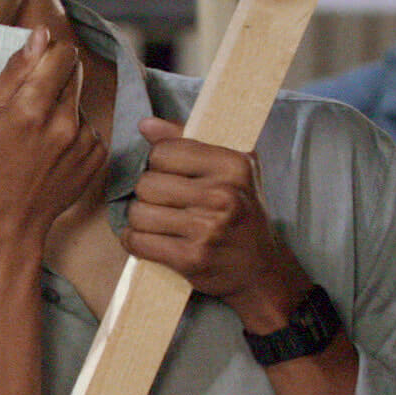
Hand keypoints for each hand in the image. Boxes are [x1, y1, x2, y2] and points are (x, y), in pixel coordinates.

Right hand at [0, 28, 107, 243]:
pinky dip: (73, 136)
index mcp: (32, 108)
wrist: (7, 222)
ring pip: (79, 104)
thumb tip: (39, 36)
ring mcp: (85, 143)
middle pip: (73, 75)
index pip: (62, 54)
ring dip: (62, 111)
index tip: (35, 66)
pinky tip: (51, 155)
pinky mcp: (98, 158)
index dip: (48, 55)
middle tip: (29, 108)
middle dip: (53, 82)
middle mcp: (65, 123)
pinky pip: (89, 130)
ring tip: (37, 140)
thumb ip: (14, 71)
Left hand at [121, 116, 310, 329]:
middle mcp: (222, 196)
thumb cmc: (241, 213)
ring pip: (138, 212)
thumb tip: (146, 124)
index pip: (164, 152)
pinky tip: (149, 239)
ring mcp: (206, 229)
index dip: (158, 163)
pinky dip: (135, 240)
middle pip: (147, 183)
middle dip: (147, 193)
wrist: (260, 269)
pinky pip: (138, 241)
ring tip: (157, 221)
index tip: (170, 175)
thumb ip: (187, 140)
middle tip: (163, 202)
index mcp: (233, 166)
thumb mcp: (230, 169)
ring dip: (140, 219)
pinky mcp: (191, 258)